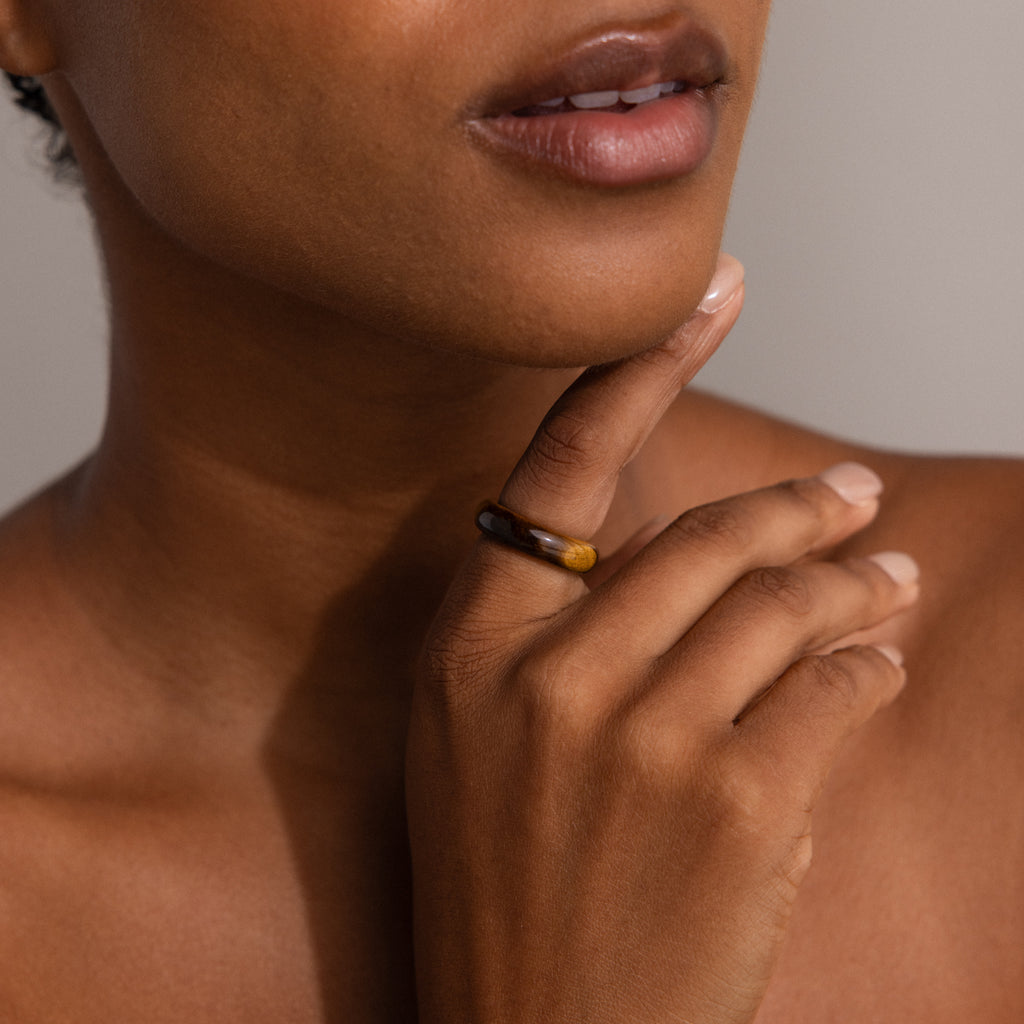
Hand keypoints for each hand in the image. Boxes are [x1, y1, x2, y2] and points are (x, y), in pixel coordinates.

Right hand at [406, 257, 917, 1023]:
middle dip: (799, 503)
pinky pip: (834, 687)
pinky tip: (878, 664)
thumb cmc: (509, 892)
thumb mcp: (482, 748)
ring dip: (851, 578)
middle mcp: (547, 679)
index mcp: (468, 653)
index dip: (640, 368)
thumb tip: (693, 558)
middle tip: (850, 491)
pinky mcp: (738, 804)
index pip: (559, 471)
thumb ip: (564, 641)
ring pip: (783, 602)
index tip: (711, 291)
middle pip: (706, 538)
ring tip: (885, 570)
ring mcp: (643, 740)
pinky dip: (869, 665)